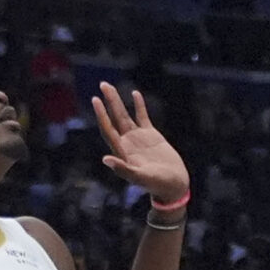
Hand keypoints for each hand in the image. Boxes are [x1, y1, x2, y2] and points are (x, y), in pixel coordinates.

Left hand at [90, 82, 188, 206]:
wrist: (173, 185)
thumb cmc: (157, 184)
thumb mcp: (140, 178)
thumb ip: (123, 169)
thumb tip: (105, 159)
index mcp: (122, 151)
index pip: (108, 129)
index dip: (101, 115)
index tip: (95, 99)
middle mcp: (127, 142)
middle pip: (114, 118)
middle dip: (108, 102)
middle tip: (103, 84)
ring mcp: (138, 138)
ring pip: (125, 115)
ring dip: (117, 101)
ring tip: (109, 86)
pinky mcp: (150, 135)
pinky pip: (142, 117)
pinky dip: (139, 105)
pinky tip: (135, 93)